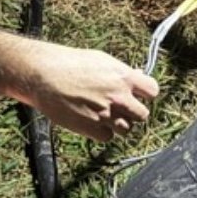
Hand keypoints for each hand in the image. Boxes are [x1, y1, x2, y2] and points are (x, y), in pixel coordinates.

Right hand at [28, 44, 158, 141]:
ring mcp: (106, 115)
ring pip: (126, 129)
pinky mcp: (92, 128)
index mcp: (123, 77)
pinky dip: (102, 132)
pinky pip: (108, 137)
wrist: (43, 75)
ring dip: (118, 124)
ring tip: (103, 114)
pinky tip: (92, 121)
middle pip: (143, 115)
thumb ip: (122, 71)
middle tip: (120, 108)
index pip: (153, 91)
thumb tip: (138, 76)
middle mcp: (119, 97)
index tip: (138, 95)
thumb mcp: (101, 60)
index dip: (145, 94)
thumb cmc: (70, 63)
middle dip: (133, 112)